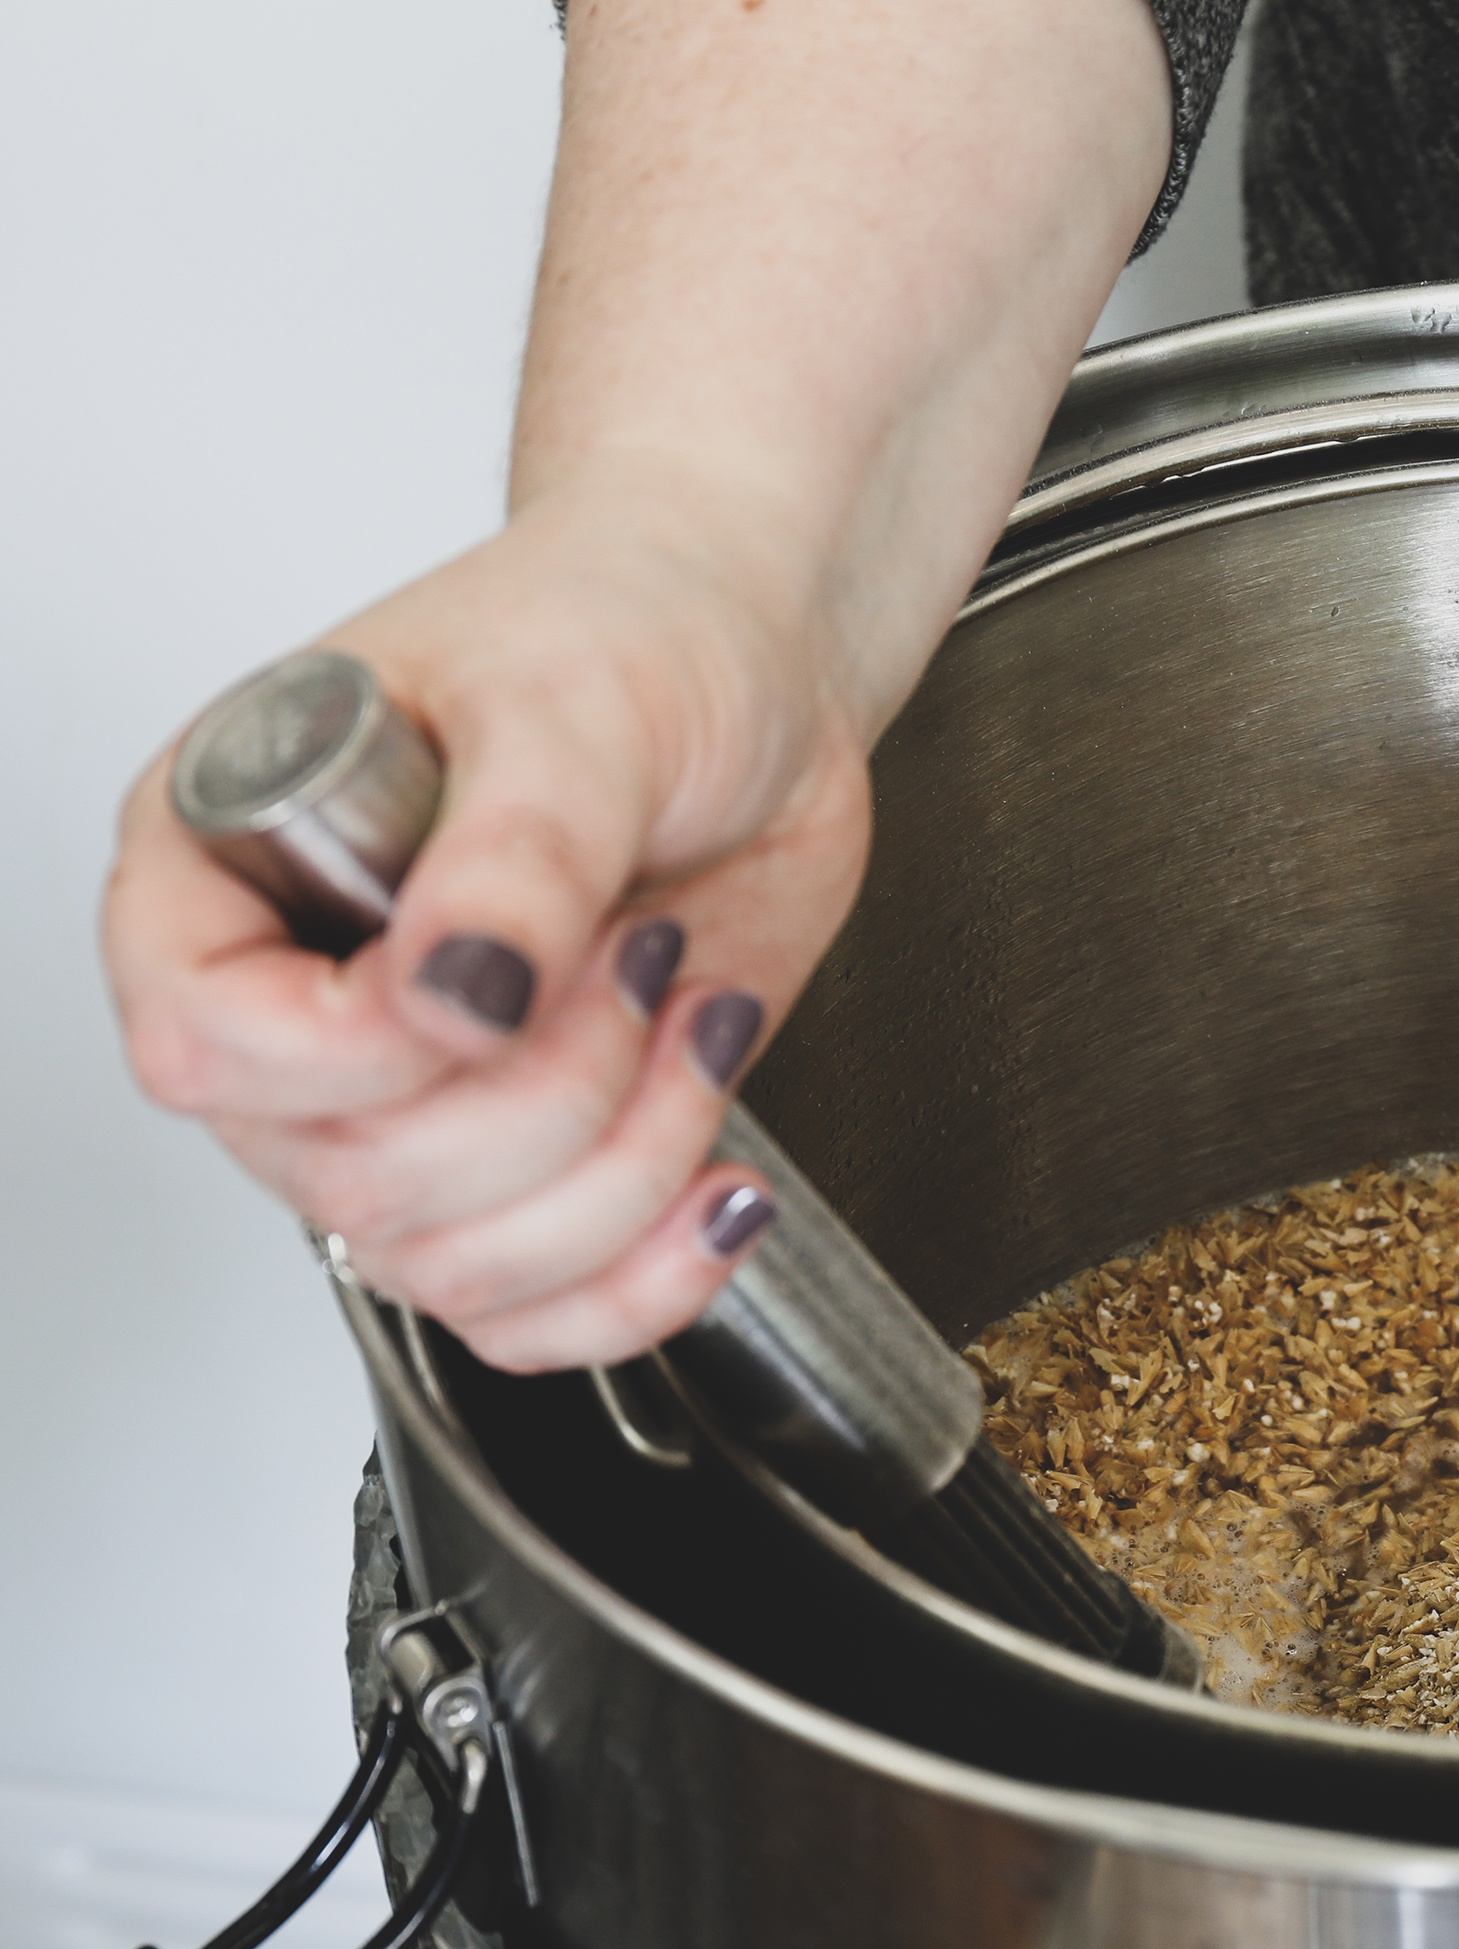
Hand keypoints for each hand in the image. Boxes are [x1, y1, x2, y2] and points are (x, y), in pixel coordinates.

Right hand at [105, 472, 869, 1369]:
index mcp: (223, 868)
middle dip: (552, 1097)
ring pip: (457, 1269)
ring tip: (694, 1015)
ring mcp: (411, 1101)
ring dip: (623, 1170)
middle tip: (645, 953)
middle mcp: (296, 1007)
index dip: (369, 1048)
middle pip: (359, 1183)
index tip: (512, 971)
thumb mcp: (577, 706)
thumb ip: (513, 853)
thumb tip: (454, 995)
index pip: (208, 1043)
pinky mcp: (532, 1160)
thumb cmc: (632, 631)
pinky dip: (648, 1280)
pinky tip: (722, 1187)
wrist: (758, 667)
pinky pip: (539, 1314)